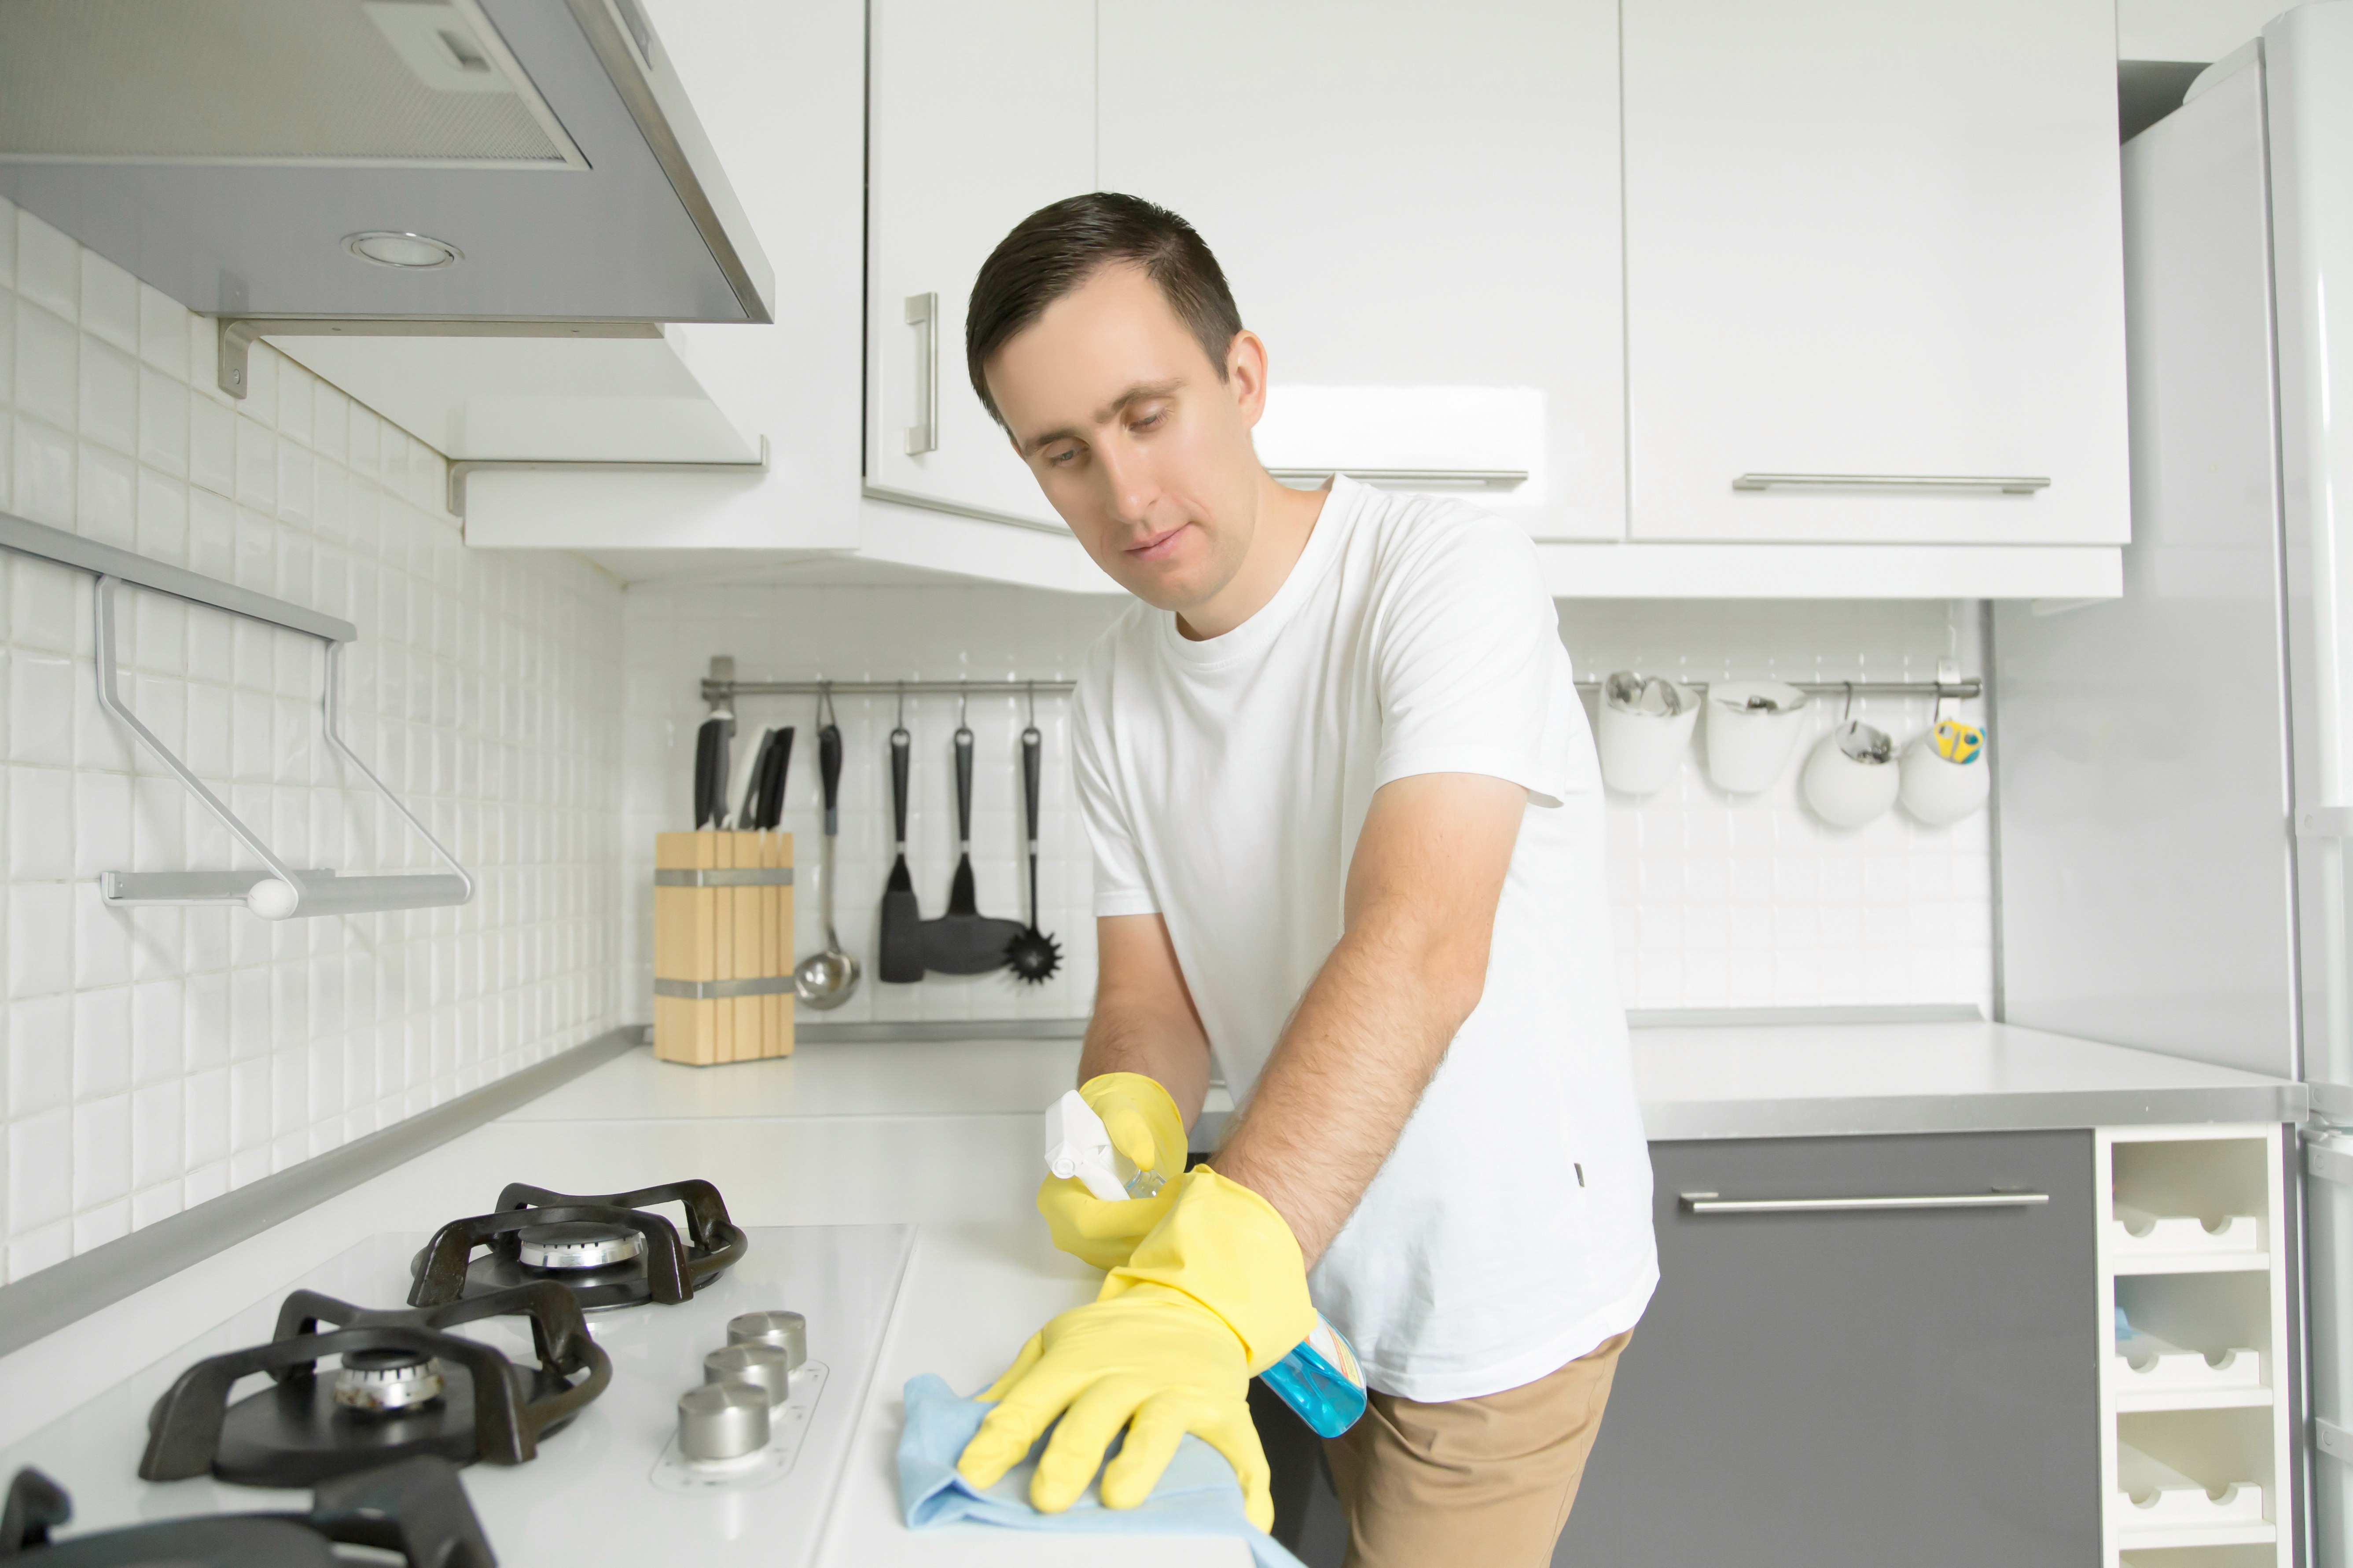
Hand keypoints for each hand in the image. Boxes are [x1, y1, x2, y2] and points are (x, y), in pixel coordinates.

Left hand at [960, 1285, 1268, 1522]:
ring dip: (1140, 1461)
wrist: (1191, 1302)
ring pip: (1160, 1428)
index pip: (1030, 1401)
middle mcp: (1128, 1374)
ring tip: (1119, 1496)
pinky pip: (1241, 1453)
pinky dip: (1248, 1488)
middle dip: (1070, 1454)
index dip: (1000, 1439)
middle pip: (1094, 1413)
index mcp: (1078, 1360)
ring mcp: (1181, 1392)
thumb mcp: (1054, 1345)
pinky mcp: (1227, 1411)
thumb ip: (1014, 1388)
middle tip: (1046, 1497)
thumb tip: (957, 1428)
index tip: (971, 1474)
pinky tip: (1243, 1522)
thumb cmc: (1113, 1340)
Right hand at [1036, 1073, 1185, 1270]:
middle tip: (1187, 1204)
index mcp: (1055, 1197)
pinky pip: (1132, 1257)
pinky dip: (1157, 1244)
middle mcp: (1065, 1230)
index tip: (1171, 1197)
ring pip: (1124, 1256)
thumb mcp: (1114, 1109)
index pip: (1090, 1221)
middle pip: (1109, 1245)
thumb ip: (1126, 1127)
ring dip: (1159, 1239)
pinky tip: (1175, 1221)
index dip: (1132, 1216)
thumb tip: (1144, 1158)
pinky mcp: (1105, 1254)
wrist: (1106, 1137)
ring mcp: (1084, 1248)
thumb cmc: (1105, 1123)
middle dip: (1153, 1228)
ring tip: (1185, 1209)